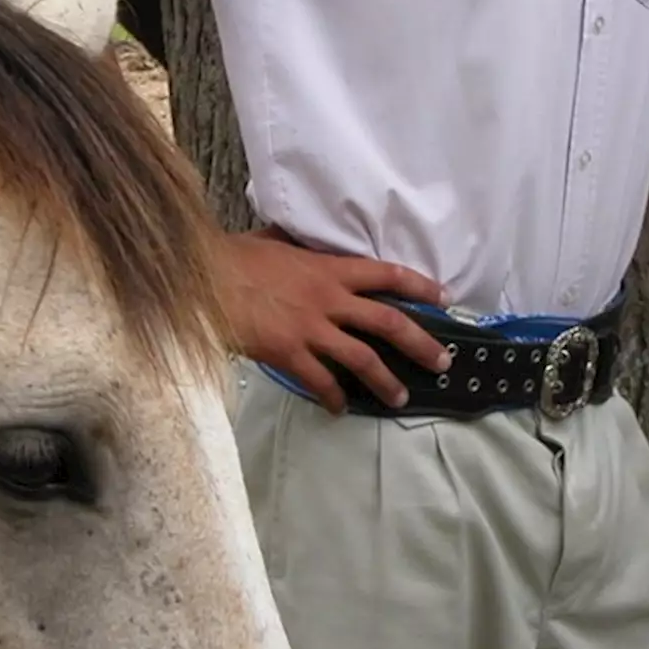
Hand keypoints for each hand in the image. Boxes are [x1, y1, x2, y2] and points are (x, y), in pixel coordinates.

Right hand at [218, 233, 452, 414]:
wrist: (205, 279)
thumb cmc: (235, 256)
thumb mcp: (275, 241)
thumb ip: (297, 246)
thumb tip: (298, 240)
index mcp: (330, 268)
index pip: (387, 275)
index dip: (420, 287)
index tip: (443, 299)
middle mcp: (330, 300)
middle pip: (389, 323)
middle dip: (421, 344)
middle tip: (442, 361)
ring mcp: (312, 329)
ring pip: (363, 360)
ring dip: (386, 381)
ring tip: (401, 398)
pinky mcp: (289, 354)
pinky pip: (321, 381)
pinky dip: (334, 397)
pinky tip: (339, 409)